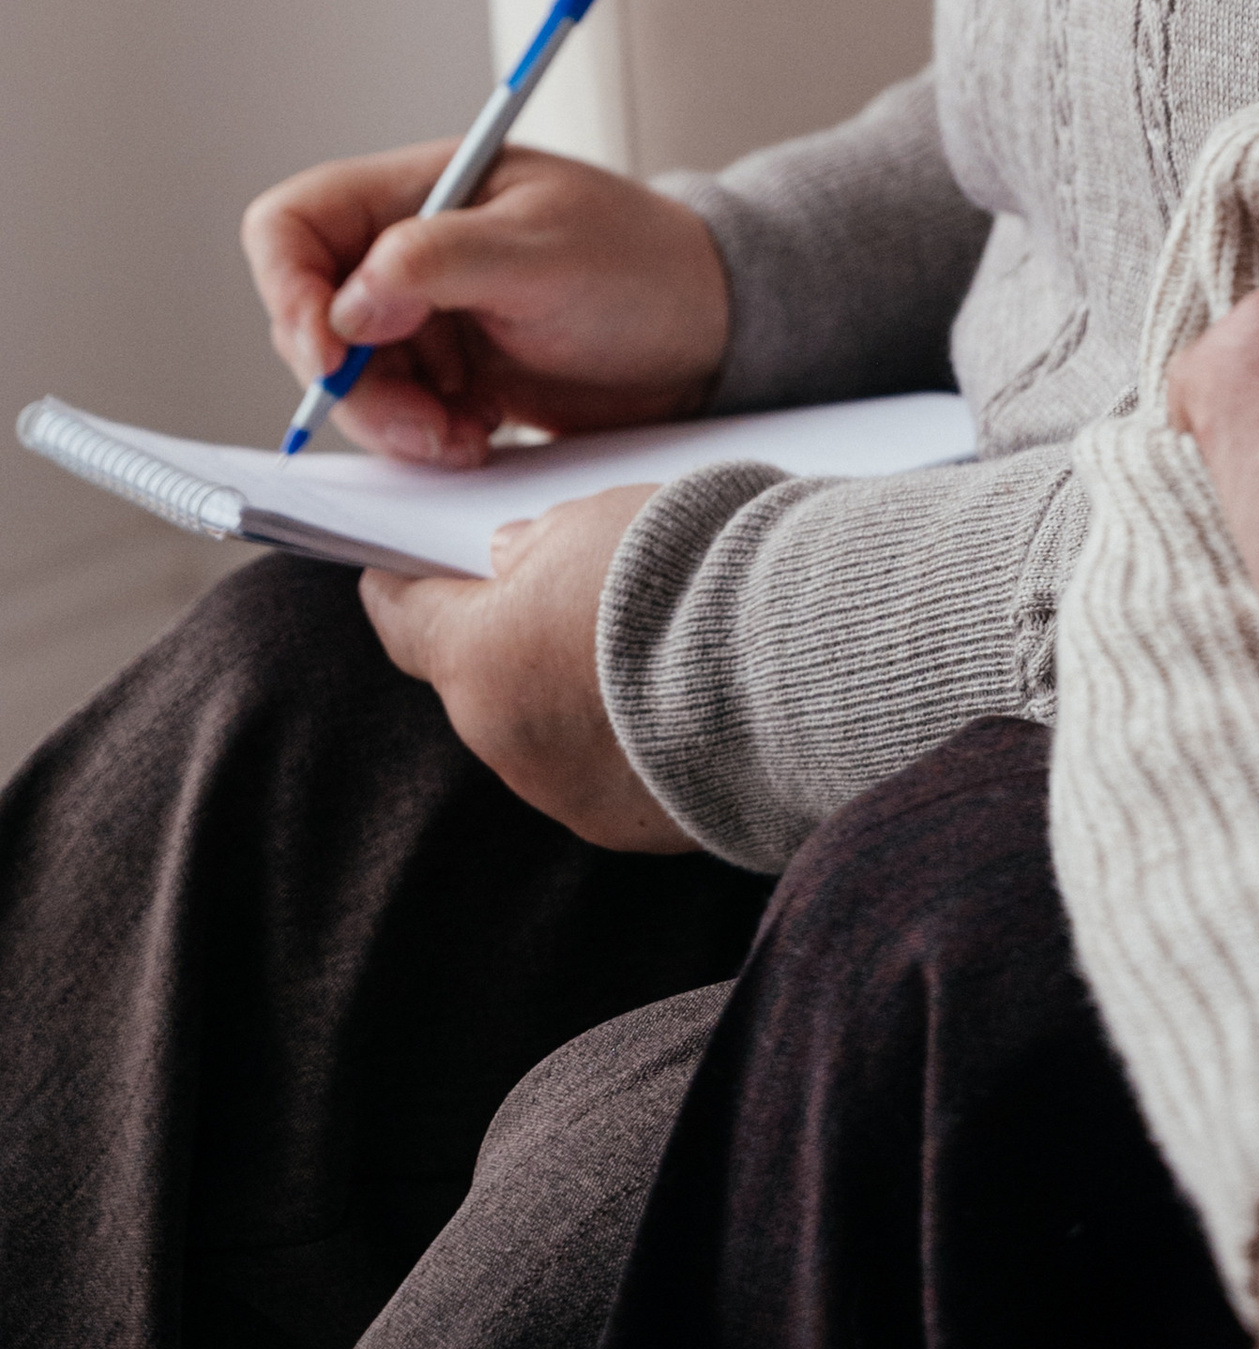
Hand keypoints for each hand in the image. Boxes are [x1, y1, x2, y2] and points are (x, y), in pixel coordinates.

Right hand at [243, 138, 730, 465]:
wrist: (708, 334)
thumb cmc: (643, 266)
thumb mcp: (546, 253)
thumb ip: (441, 262)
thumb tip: (347, 303)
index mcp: (421, 188)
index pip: (295, 223)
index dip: (289, 287)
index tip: (333, 353)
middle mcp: (408, 249)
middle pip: (309, 316)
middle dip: (352, 384)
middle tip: (422, 424)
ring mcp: (423, 313)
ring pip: (346, 380)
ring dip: (390, 423)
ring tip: (463, 437)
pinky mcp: (445, 373)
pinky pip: (391, 416)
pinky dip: (419, 440)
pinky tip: (477, 438)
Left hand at [360, 484, 690, 849]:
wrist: (778, 660)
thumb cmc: (677, 574)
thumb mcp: (593, 521)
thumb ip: (536, 545)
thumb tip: (512, 561)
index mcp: (476, 658)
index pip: (407, 624)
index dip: (399, 595)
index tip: (390, 580)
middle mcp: (503, 742)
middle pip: (486, 682)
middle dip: (516, 643)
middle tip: (571, 597)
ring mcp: (565, 795)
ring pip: (546, 734)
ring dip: (576, 697)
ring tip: (650, 650)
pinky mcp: (629, 828)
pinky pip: (607, 774)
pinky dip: (627, 740)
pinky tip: (681, 700)